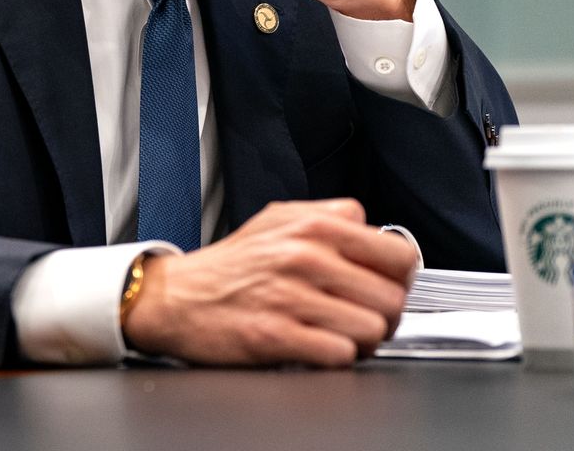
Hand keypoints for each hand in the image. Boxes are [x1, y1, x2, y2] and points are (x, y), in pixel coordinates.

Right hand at [121, 199, 416, 366]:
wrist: (174, 298)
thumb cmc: (229, 265)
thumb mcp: (278, 220)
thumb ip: (330, 216)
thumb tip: (376, 233)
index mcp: (313, 226)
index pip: (400, 255)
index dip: (397, 278)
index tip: (382, 285)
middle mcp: (305, 257)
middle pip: (392, 298)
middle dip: (381, 315)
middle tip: (358, 316)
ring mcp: (291, 296)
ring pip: (372, 330)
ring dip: (360, 340)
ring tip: (338, 333)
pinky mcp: (277, 335)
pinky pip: (341, 354)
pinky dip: (335, 356)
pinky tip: (317, 345)